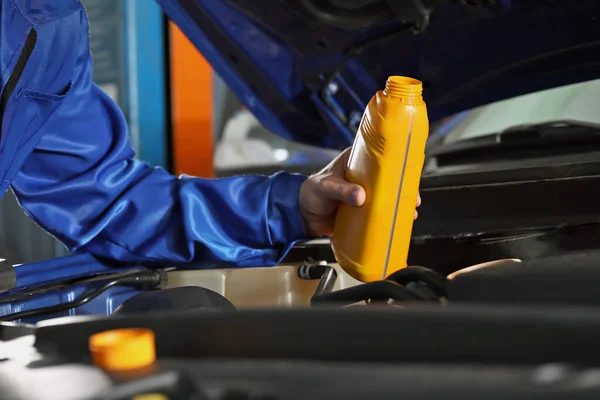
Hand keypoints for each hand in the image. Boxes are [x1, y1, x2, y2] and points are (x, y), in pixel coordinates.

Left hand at [299, 147, 421, 236]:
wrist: (303, 216)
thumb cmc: (311, 193)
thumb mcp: (326, 187)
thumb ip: (341, 190)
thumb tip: (360, 196)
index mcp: (356, 161)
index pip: (379, 156)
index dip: (396, 161)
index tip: (409, 168)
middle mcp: (364, 176)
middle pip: (389, 178)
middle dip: (404, 187)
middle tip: (413, 196)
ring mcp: (365, 194)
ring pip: (387, 196)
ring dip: (399, 204)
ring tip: (410, 211)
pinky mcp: (364, 210)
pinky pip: (379, 213)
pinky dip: (389, 217)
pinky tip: (399, 223)